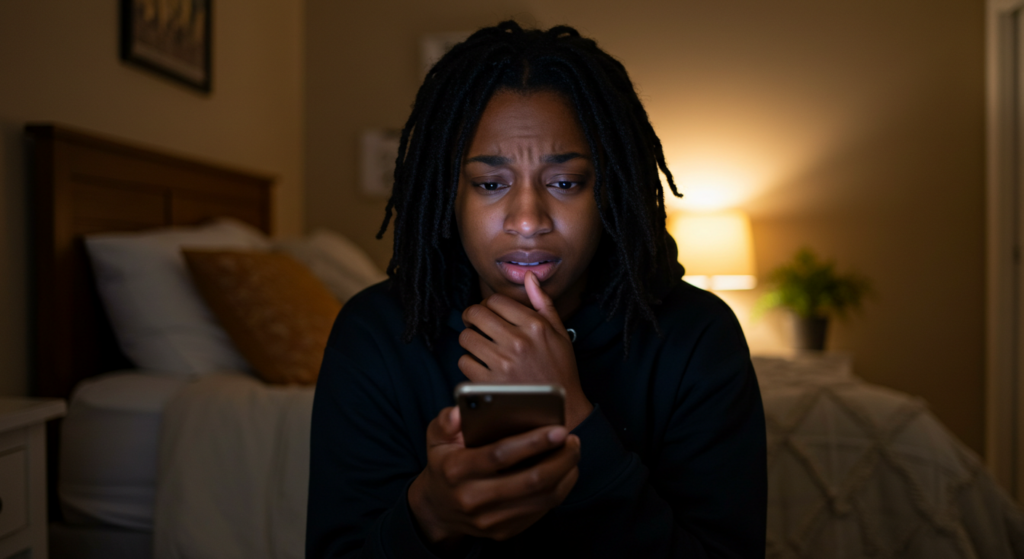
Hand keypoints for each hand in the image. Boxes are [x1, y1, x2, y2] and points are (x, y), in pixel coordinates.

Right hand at [408, 406, 580, 543]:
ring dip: (565, 474)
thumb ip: (445, 421)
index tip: (559, 429)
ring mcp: (489, 520)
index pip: (500, 455)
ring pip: (542, 499)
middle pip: (530, 481)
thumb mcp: (436, 438)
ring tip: (571, 452)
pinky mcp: (503, 531)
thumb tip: (457, 412)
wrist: (439, 508)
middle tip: (572, 440)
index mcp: (456, 470)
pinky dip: (559, 489)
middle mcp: (472, 499)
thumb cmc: (445, 464)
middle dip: (560, 459)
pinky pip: (541, 511)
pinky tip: (564, 470)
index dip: (533, 442)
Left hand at [459, 272, 592, 428]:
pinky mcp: (490, 383)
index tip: (487, 313)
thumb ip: (543, 302)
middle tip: (475, 325)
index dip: (487, 304)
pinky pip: (464, 362)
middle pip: (475, 314)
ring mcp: (503, 363)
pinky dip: (469, 363)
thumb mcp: (559, 333)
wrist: (562, 409)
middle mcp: (518, 341)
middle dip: (471, 317)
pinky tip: (481, 366)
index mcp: (534, 325)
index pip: (495, 300)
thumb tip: (529, 276)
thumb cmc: (560, 369)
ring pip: (466, 338)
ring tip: (479, 347)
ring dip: (469, 341)